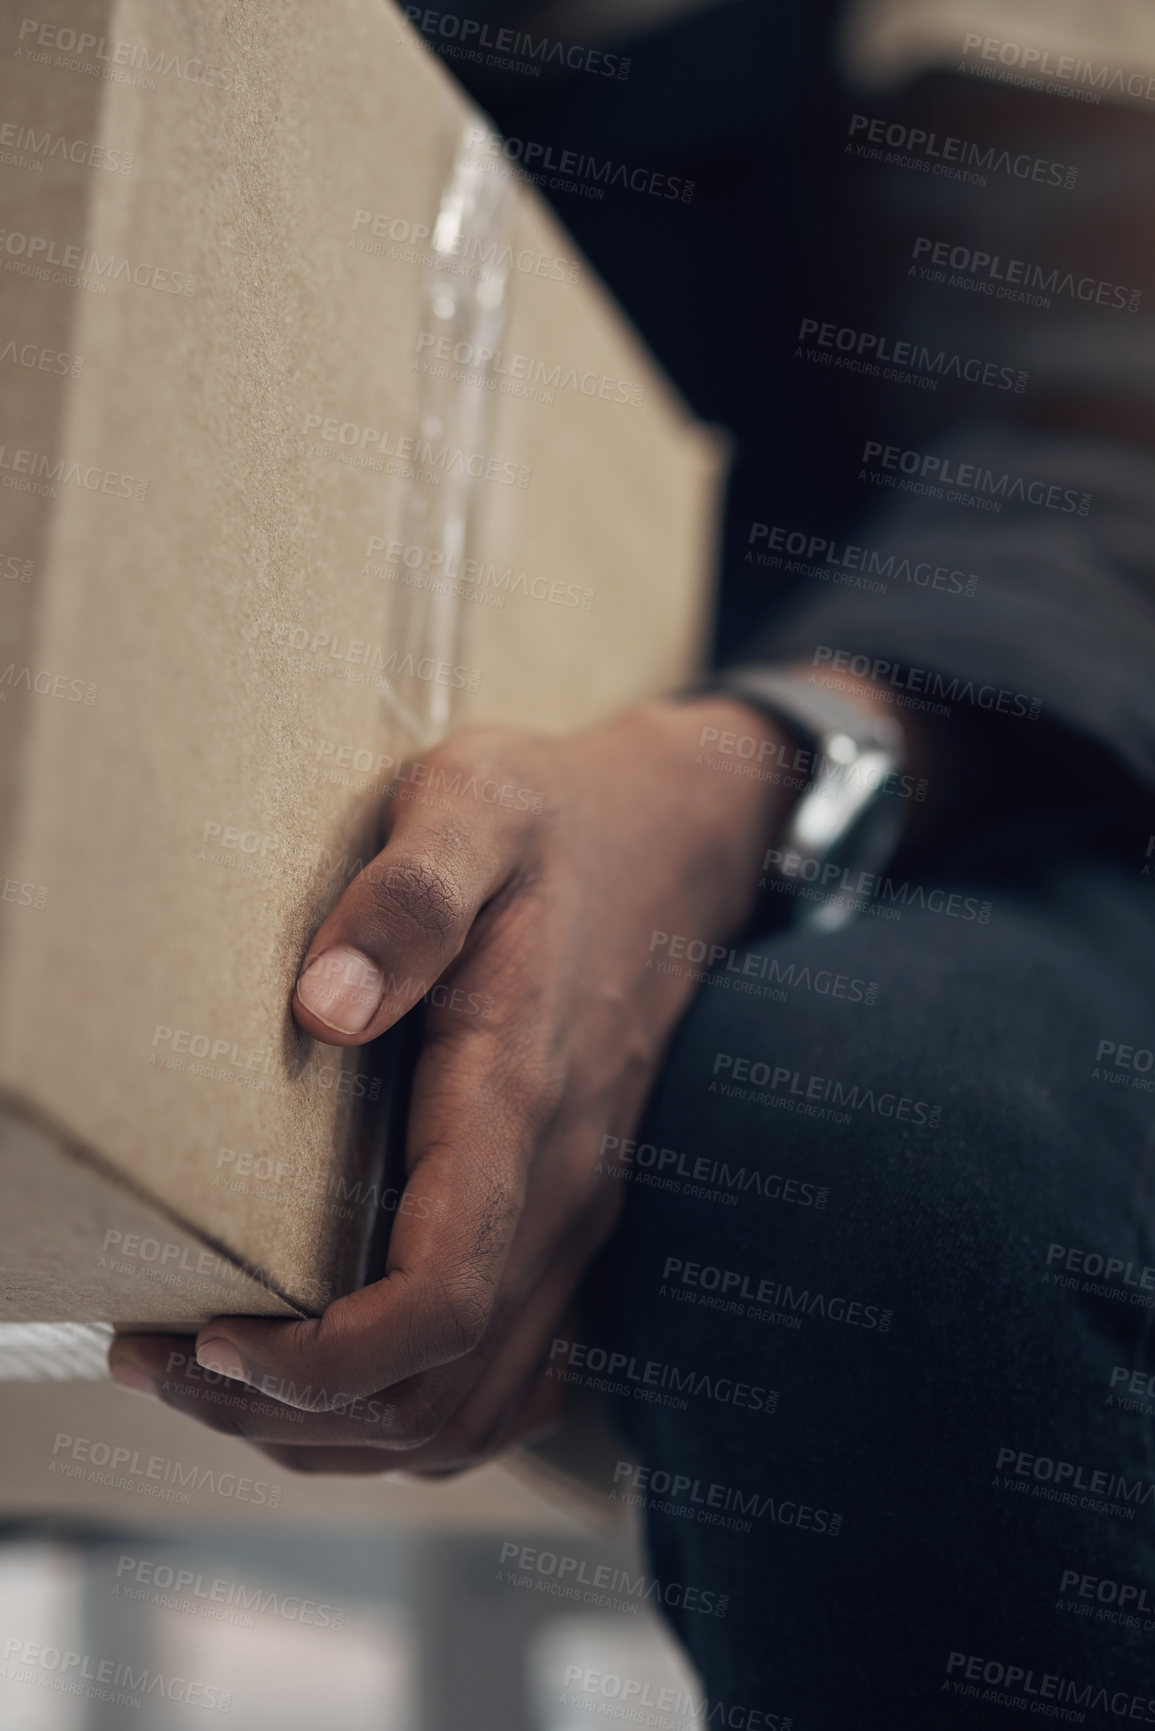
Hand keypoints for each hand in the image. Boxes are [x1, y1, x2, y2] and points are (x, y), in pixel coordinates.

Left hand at [110, 696, 794, 1472]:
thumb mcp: (477, 808)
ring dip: (345, 1429)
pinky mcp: (574, 1216)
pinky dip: (417, 1413)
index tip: (212, 1341)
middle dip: (295, 1412)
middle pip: (441, 1390)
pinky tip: (340, 1383)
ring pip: (475, 1407)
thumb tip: (324, 1009)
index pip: (439, 1300)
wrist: (681, 841)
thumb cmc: (563, 822)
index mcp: (521, 1096)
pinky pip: (511, 1376)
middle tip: (170, 1366)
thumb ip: (409, 899)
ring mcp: (578, 1212)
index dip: (324, 1361)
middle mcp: (561, 1183)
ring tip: (225, 1384)